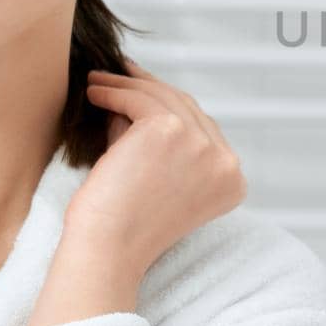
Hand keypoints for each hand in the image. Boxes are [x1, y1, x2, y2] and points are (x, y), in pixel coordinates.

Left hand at [69, 58, 247, 273]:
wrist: (107, 251)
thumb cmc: (124, 228)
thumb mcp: (160, 180)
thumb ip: (162, 142)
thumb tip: (137, 95)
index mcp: (231, 182)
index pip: (203, 131)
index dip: (172, 108)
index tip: (145, 93)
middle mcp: (226, 163)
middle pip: (187, 109)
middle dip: (152, 88)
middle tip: (123, 74)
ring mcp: (202, 145)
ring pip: (163, 98)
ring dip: (127, 85)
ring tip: (99, 82)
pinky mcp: (170, 130)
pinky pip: (139, 99)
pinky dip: (113, 91)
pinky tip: (94, 92)